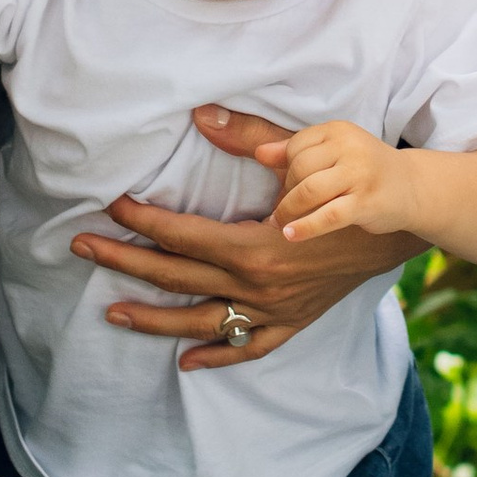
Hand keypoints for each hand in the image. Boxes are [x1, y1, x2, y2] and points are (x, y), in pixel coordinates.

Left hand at [68, 106, 423, 370]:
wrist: (395, 228)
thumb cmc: (348, 188)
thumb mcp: (300, 158)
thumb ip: (247, 137)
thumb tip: (201, 114)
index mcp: (254, 246)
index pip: (180, 236)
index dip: (141, 221)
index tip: (111, 206)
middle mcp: (257, 286)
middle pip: (176, 278)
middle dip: (124, 261)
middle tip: (82, 248)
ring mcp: (272, 310)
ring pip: (200, 322)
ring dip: (152, 319)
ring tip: (111, 312)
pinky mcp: (290, 322)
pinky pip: (246, 348)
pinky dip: (214, 356)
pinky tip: (183, 361)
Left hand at [265, 122, 418, 242]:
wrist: (412, 188)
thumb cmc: (364, 170)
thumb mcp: (333, 153)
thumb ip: (295, 151)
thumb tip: (259, 154)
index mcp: (339, 130)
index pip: (295, 147)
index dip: (285, 170)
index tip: (287, 187)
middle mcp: (350, 147)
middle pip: (299, 169)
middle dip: (287, 192)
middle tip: (285, 209)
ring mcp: (360, 174)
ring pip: (308, 191)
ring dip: (288, 211)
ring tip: (280, 224)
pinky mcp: (365, 202)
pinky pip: (327, 216)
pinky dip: (305, 227)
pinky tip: (290, 235)